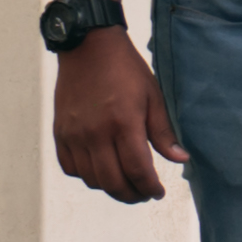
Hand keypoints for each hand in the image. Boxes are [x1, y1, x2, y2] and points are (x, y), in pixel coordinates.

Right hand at [50, 28, 180, 201]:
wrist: (88, 46)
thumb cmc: (125, 69)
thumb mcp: (152, 96)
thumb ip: (163, 132)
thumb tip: (180, 159)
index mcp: (123, 123)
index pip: (137, 171)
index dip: (150, 188)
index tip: (158, 192)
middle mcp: (95, 133)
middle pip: (113, 182)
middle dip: (132, 195)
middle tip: (143, 194)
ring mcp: (74, 134)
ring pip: (91, 179)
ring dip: (110, 188)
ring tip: (125, 182)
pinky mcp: (60, 132)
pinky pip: (70, 168)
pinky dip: (86, 176)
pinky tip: (100, 168)